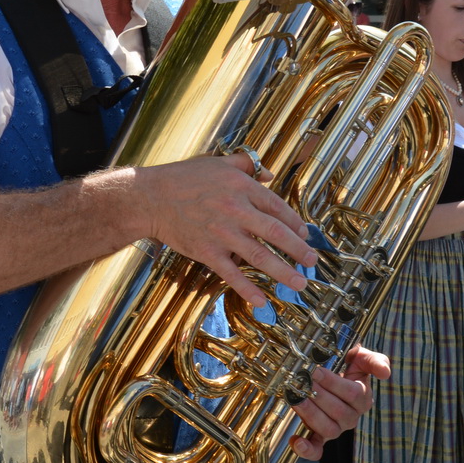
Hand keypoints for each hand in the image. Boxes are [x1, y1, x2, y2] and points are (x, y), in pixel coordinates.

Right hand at [136, 152, 316, 307]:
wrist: (150, 198)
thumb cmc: (183, 178)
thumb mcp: (219, 162)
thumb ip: (246, 164)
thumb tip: (269, 174)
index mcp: (241, 187)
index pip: (276, 207)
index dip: (294, 222)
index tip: (305, 234)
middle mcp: (236, 210)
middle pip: (276, 232)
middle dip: (298, 249)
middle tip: (312, 261)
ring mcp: (222, 233)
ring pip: (260, 256)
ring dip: (283, 272)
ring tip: (299, 283)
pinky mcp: (207, 252)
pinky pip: (232, 274)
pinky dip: (248, 288)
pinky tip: (262, 300)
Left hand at [289, 344, 390, 458]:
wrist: (332, 373)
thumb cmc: (347, 366)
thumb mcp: (362, 358)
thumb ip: (376, 362)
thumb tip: (385, 374)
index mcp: (363, 399)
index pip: (352, 394)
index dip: (333, 383)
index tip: (316, 370)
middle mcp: (351, 417)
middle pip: (338, 412)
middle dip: (318, 396)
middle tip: (301, 381)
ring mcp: (336, 429)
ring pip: (328, 429)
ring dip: (310, 414)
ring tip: (296, 400)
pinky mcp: (320, 438)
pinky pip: (317, 449)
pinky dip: (307, 450)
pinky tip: (297, 442)